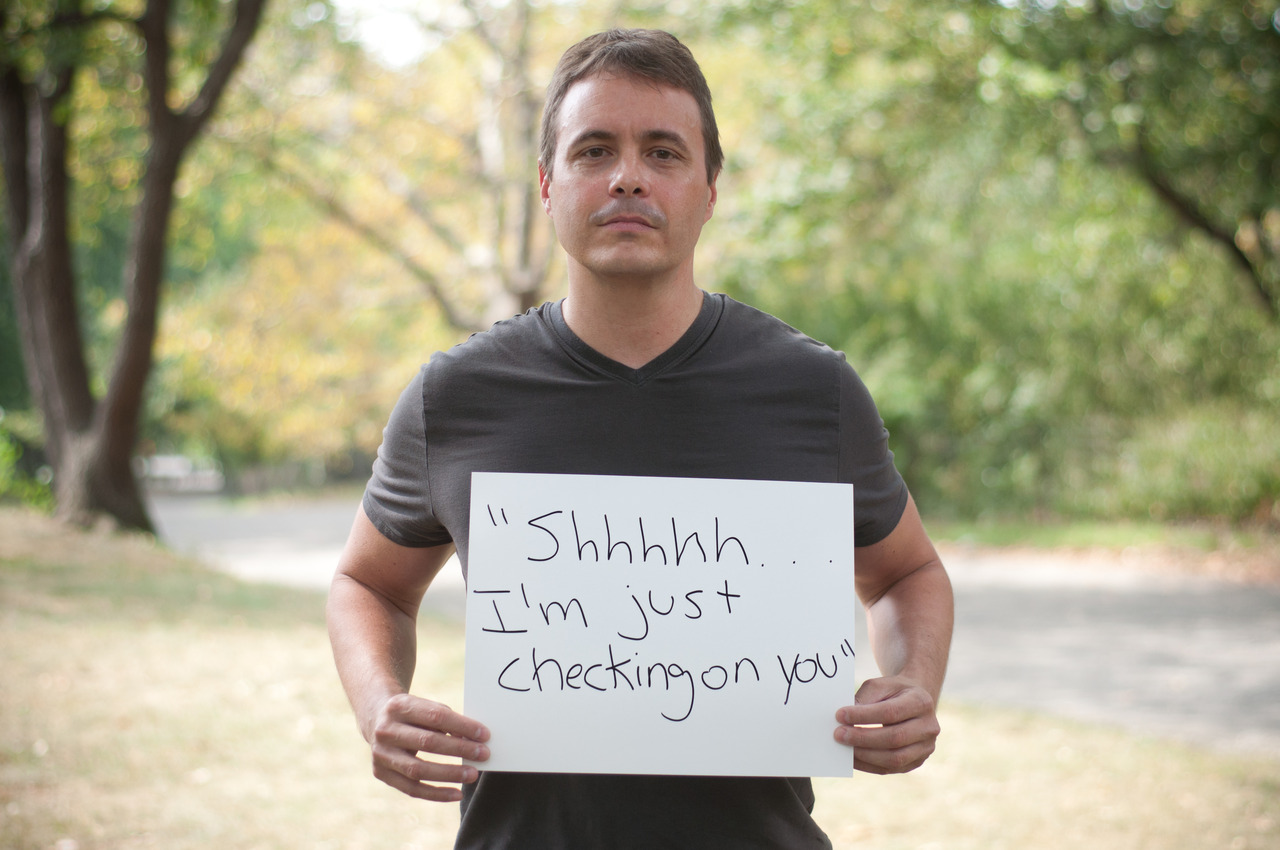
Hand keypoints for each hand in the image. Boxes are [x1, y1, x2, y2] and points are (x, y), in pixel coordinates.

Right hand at [369, 693, 489, 801]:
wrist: (375, 718)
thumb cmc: (412, 713)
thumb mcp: (425, 708)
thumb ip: (446, 721)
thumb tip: (472, 741)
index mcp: (399, 706)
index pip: (436, 716)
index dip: (462, 726)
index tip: (484, 735)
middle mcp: (386, 730)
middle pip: (428, 742)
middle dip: (460, 749)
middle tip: (484, 754)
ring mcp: (380, 754)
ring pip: (418, 769)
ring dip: (450, 774)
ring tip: (473, 774)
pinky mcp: (381, 773)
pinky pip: (411, 789)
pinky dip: (436, 793)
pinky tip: (457, 794)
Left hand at [833, 676, 939, 774]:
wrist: (912, 702)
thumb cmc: (892, 692)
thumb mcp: (879, 686)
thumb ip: (864, 700)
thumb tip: (843, 720)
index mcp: (921, 702)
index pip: (890, 712)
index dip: (864, 716)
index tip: (840, 715)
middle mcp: (929, 727)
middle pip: (894, 738)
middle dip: (863, 738)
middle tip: (838, 734)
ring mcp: (926, 747)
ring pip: (894, 758)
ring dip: (865, 755)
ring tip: (844, 748)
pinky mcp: (916, 762)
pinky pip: (891, 768)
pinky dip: (869, 765)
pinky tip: (853, 758)